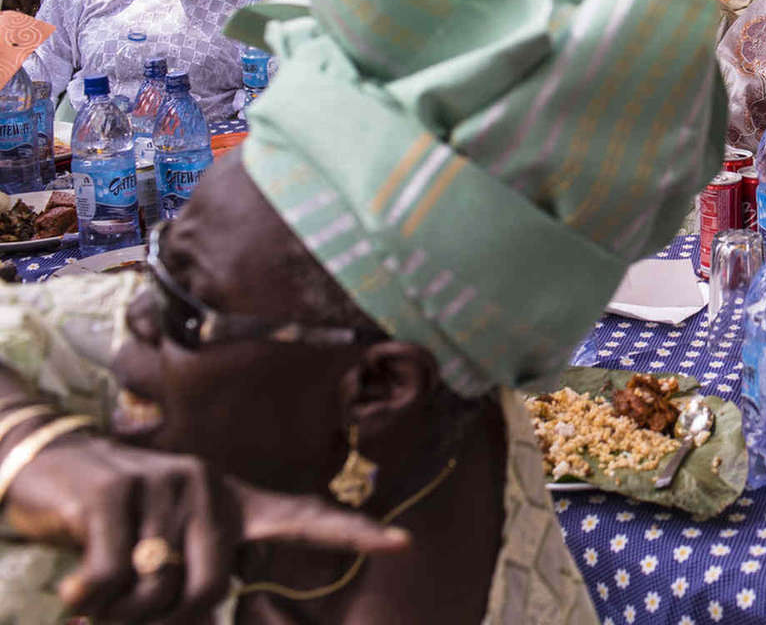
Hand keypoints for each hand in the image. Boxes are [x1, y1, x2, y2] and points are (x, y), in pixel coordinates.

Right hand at [2, 430, 409, 621]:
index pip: (303, 519)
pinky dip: (89, 597)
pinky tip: (76, 588)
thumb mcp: (166, 545)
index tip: (403, 542)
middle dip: (164, 618)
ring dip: (118, 611)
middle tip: (127, 614)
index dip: (352, 534)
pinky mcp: (114, 495)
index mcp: (233, 502)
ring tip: (98, 593)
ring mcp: (164, 486)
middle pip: (208, 589)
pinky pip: (110, 577)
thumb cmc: (120, 520)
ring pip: (154, 590)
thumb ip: (191, 579)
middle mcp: (209, 487)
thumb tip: (195, 620)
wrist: (53, 465)